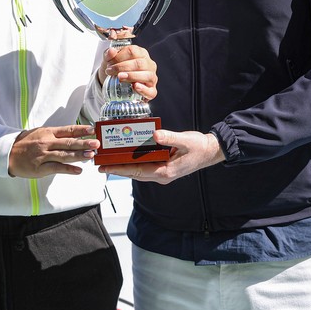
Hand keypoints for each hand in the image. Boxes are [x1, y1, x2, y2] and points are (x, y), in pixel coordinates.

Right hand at [8, 124, 100, 177]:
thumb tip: (75, 135)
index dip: (81, 130)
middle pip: (68, 142)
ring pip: (64, 155)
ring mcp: (43, 155)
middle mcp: (47, 142)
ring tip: (91, 155)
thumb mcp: (41, 133)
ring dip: (79, 156)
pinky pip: (56, 168)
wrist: (8, 153)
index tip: (92, 130)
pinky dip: (68, 170)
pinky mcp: (40, 168)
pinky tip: (78, 171)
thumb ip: (56, 134)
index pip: (68, 130)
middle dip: (84, 143)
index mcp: (48, 132)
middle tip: (96, 143)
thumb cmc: (26, 143)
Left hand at [98, 44, 157, 100]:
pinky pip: (151, 91)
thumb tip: (111, 51)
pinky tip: (135, 86)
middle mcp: (149, 64)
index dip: (119, 57)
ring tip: (120, 77)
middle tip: (110, 71)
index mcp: (141, 53)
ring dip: (132, 76)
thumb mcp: (110, 61)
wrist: (115, 85)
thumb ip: (109, 55)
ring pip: (148, 76)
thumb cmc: (116, 70)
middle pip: (140, 63)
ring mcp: (152, 77)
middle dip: (123, 67)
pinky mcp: (151, 90)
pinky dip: (143, 89)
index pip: (133, 51)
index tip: (109, 64)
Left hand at [99, 129, 223, 183]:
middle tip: (100, 164)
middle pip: (134, 173)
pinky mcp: (163, 167)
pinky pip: (144, 167)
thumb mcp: (185, 140)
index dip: (120, 169)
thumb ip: (170, 137)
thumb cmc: (199, 146)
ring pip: (138, 171)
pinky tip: (125, 157)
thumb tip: (155, 135)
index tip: (106, 167)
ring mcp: (162, 172)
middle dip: (117, 169)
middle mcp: (162, 175)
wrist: (210, 151)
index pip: (138, 171)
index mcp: (166, 171)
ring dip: (124, 167)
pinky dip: (133, 163)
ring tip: (108, 161)